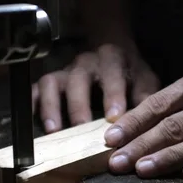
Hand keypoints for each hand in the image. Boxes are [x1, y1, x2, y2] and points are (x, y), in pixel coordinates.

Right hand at [32, 44, 159, 132]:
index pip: (112, 74)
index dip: (112, 95)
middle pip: (78, 80)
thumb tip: (150, 122)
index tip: (113, 117)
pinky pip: (35, 90)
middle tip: (82, 129)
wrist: (110, 50)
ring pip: (52, 84)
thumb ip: (146, 97)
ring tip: (55, 132)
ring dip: (52, 108)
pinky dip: (33, 105)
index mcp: (111, 59)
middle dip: (79, 105)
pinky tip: (33, 124)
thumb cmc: (129, 70)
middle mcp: (85, 63)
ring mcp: (65, 72)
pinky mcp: (51, 81)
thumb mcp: (144, 78)